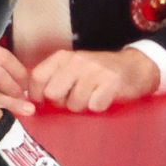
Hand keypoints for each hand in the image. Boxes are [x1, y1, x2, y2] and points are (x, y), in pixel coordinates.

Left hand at [28, 48, 160, 112]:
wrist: (135, 66)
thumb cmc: (98, 73)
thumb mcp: (72, 69)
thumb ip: (53, 79)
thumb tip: (31, 99)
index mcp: (63, 57)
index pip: (37, 77)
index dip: (37, 94)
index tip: (45, 101)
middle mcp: (77, 61)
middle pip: (52, 93)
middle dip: (61, 102)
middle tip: (74, 99)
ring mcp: (94, 71)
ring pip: (74, 104)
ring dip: (82, 106)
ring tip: (92, 97)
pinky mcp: (111, 83)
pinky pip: (94, 106)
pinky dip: (98, 107)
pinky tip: (103, 98)